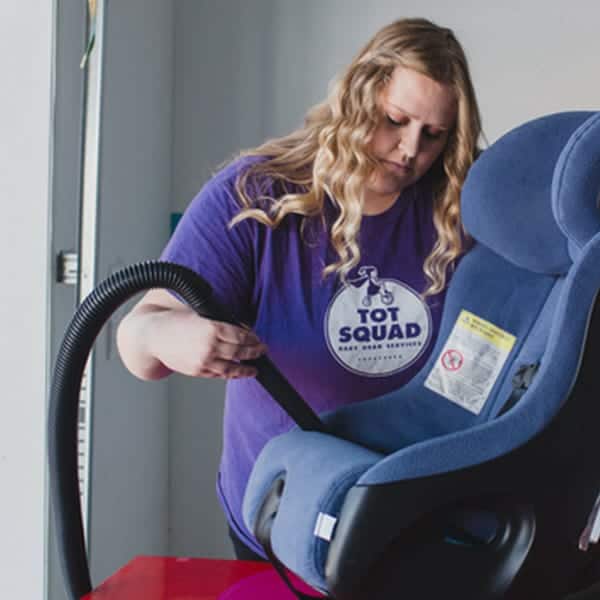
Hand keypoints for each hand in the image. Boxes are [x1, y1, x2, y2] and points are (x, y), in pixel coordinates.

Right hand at [117, 289, 267, 380]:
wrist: (152, 335)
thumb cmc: (175, 322)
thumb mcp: (201, 314)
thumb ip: (221, 322)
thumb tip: (242, 328)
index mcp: (212, 328)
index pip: (241, 336)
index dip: (253, 338)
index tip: (258, 338)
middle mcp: (209, 346)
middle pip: (240, 351)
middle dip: (254, 352)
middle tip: (262, 350)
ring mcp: (203, 361)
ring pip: (231, 367)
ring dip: (246, 368)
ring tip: (254, 368)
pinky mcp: (197, 371)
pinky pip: (218, 374)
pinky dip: (230, 374)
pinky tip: (236, 372)